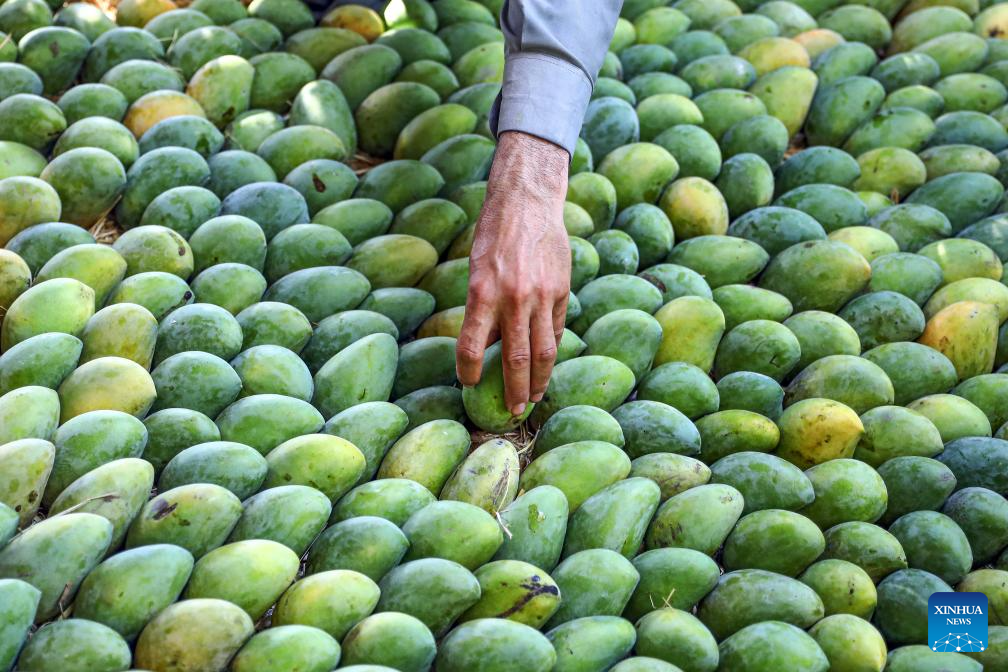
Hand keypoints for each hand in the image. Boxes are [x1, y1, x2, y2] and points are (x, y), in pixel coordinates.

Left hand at [456, 131, 571, 416]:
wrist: (528, 201)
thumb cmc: (494, 235)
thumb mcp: (477, 270)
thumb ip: (482, 309)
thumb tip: (486, 349)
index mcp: (483, 293)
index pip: (470, 347)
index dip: (467, 373)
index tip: (468, 385)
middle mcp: (514, 299)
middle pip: (516, 360)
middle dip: (515, 391)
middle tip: (513, 413)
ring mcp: (542, 296)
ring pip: (545, 352)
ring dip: (540, 381)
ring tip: (535, 398)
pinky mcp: (562, 291)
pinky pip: (557, 329)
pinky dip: (551, 349)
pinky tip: (546, 364)